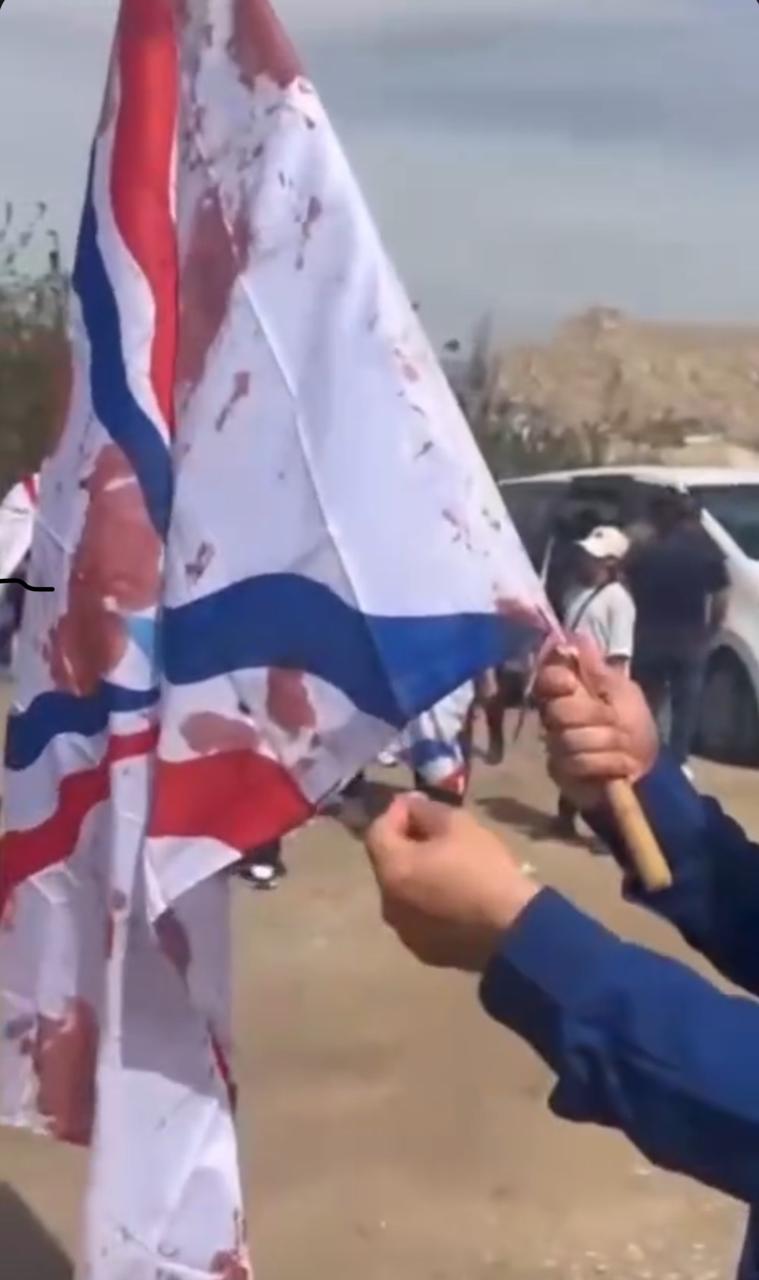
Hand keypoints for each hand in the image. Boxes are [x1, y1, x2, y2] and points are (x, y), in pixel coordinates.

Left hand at [365, 794, 538, 972]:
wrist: (514, 930)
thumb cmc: (484, 870)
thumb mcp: (457, 824)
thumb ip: (425, 810)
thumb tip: (411, 807)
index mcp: (392, 870)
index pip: (377, 831)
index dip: (396, 813)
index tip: (420, 804)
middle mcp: (389, 904)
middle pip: (389, 863)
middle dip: (407, 844)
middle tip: (436, 834)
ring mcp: (405, 932)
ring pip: (403, 893)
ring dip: (418, 875)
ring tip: (449, 867)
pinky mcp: (426, 952)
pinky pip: (419, 918)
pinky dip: (429, 903)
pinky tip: (456, 899)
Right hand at [534, 639, 657, 810]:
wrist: (647, 766)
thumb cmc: (633, 723)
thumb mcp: (623, 691)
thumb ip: (598, 669)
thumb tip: (578, 635)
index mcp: (568, 692)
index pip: (545, 678)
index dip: (556, 679)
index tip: (572, 684)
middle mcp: (554, 717)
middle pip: (559, 711)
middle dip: (596, 717)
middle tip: (616, 721)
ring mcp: (555, 746)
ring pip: (570, 740)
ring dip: (608, 743)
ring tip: (625, 747)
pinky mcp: (561, 773)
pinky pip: (578, 764)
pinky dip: (608, 762)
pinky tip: (621, 765)